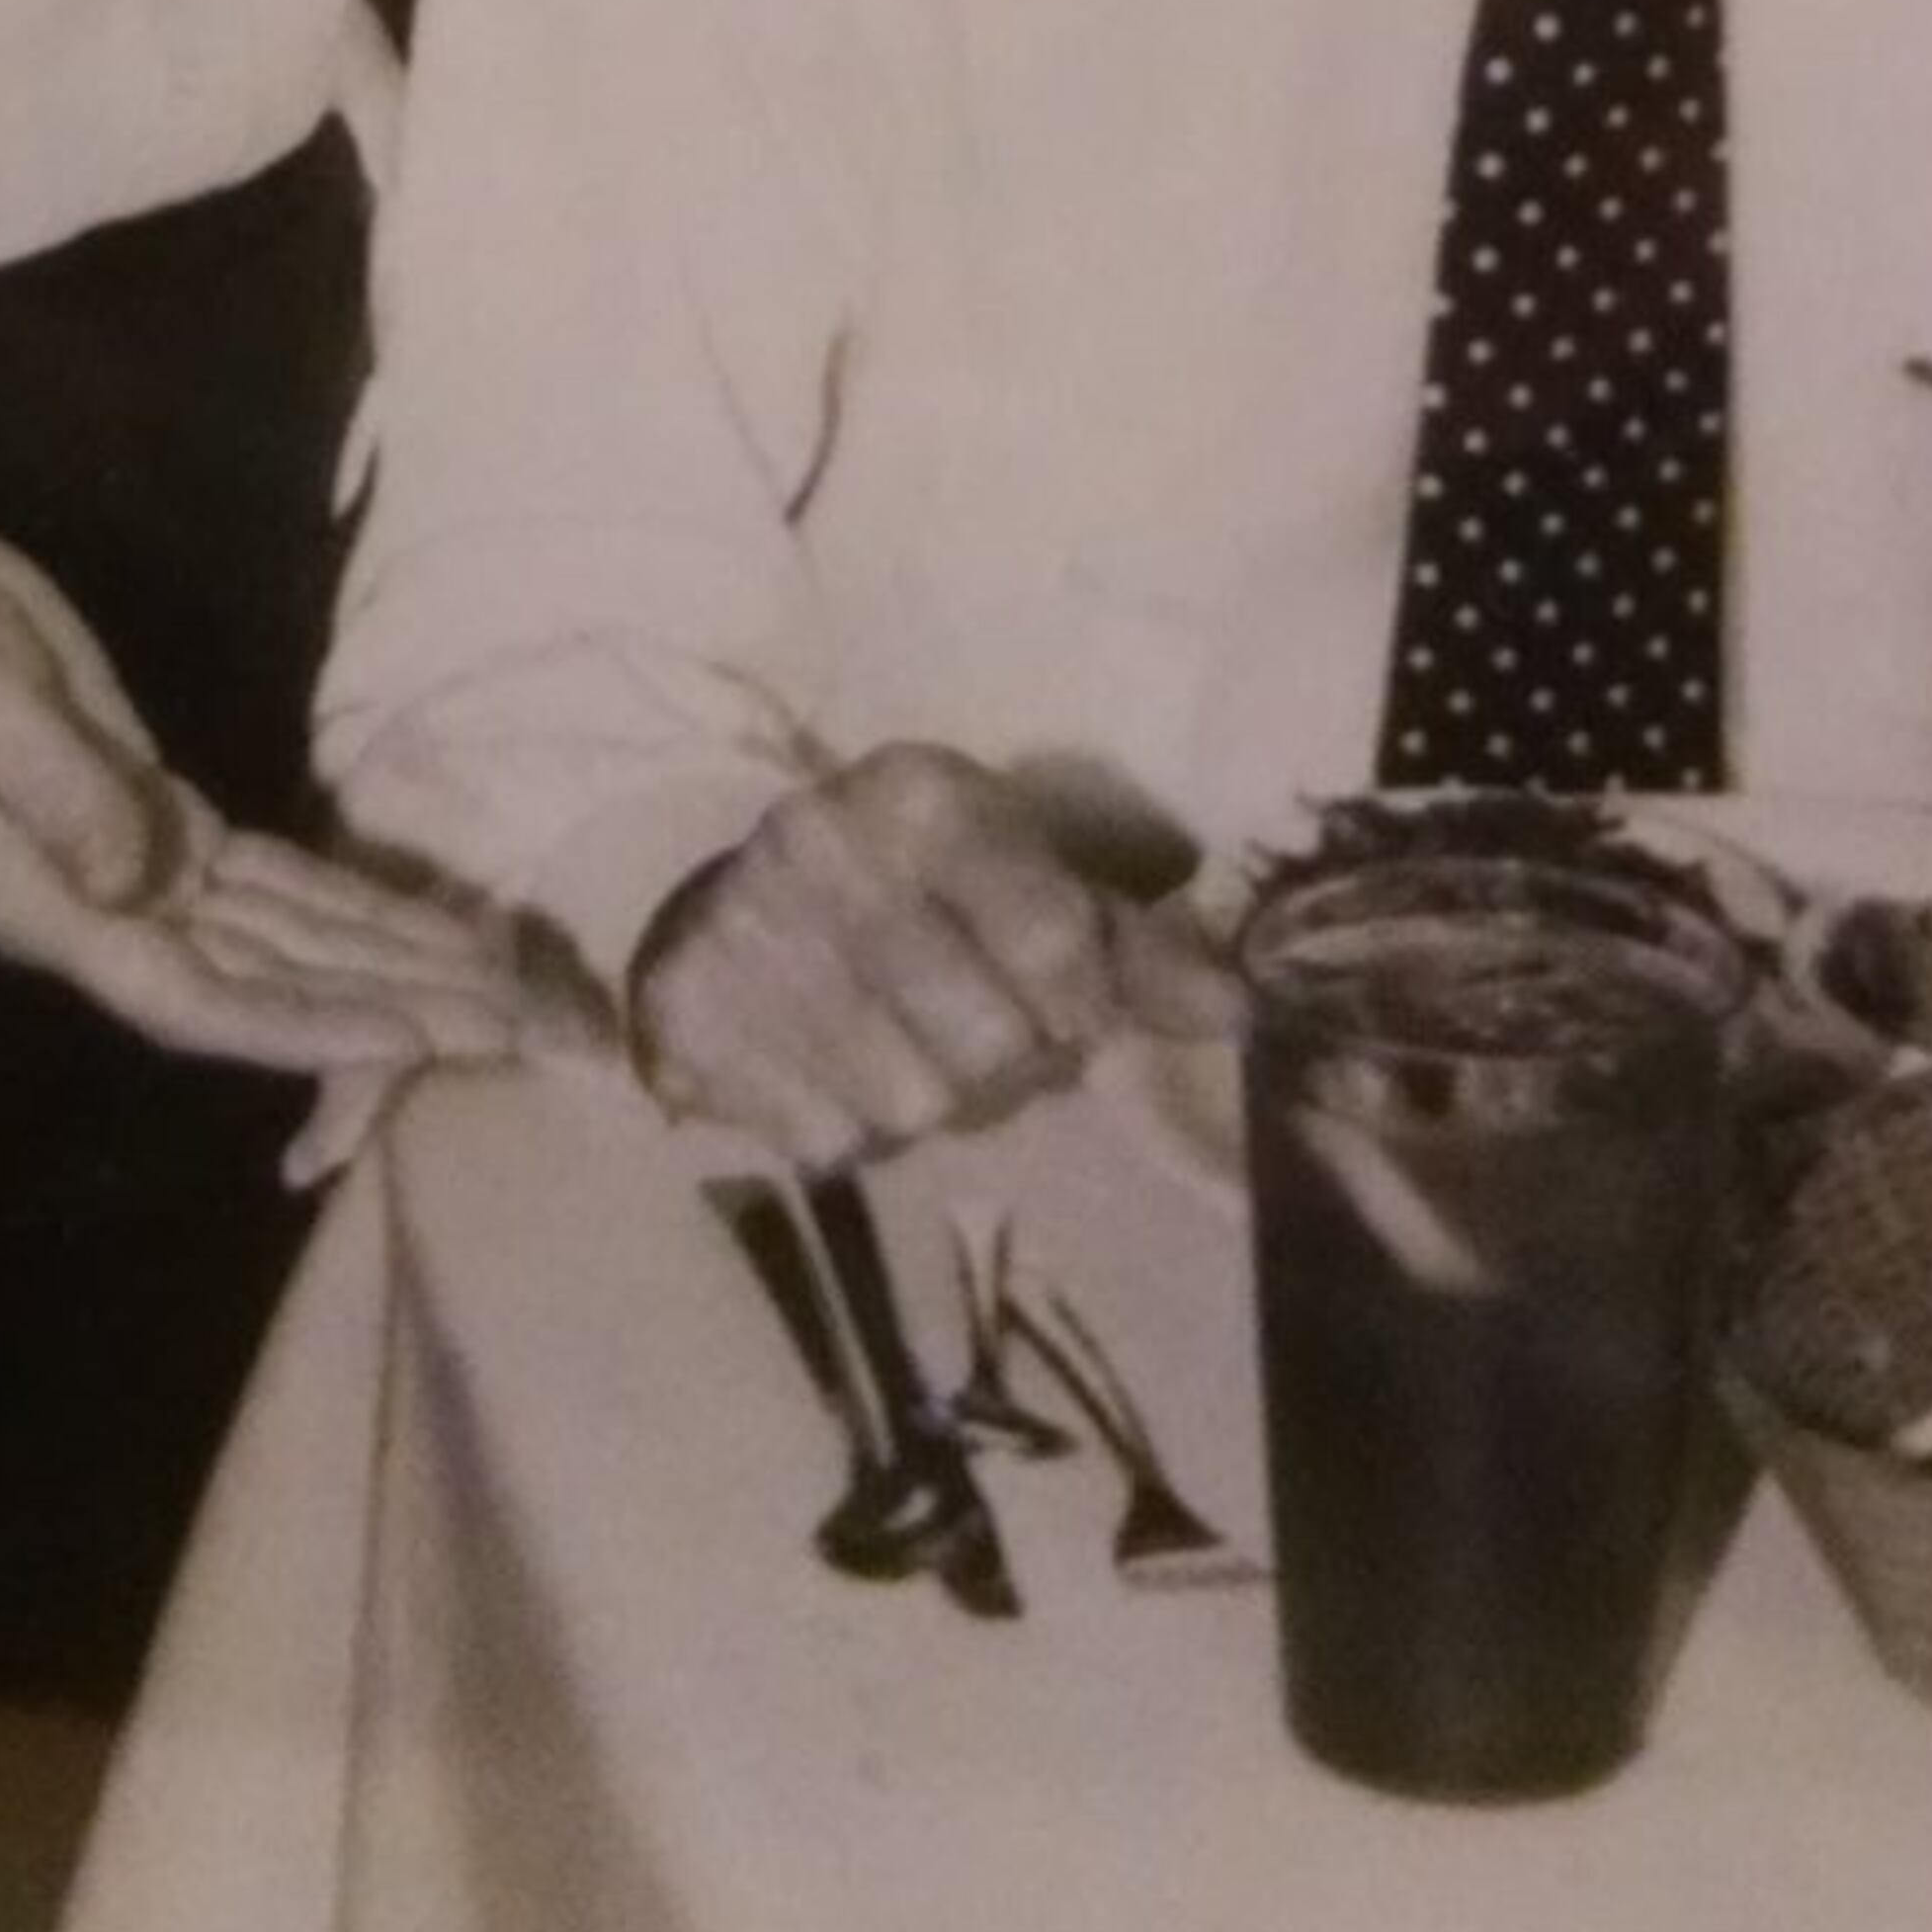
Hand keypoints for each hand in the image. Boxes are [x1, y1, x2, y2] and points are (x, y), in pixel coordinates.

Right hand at [0, 509, 554, 1075]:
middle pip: (263, 985)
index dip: (308, 1027)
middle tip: (510, 1036)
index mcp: (51, 908)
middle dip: (383, 1011)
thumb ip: (61, 792)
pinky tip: (408, 926)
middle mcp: (99, 910)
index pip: (200, 997)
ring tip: (490, 995)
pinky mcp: (150, 812)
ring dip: (381, 965)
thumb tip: (147, 882)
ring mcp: (126, 866)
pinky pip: (265, 881)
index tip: (417, 1042)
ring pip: (278, 938)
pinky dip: (339, 902)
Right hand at [627, 743, 1163, 1168]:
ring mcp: (745, 928)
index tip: (1070, 1008)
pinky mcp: (689, 1011)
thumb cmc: (918, 895)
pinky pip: (824, 1138)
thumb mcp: (1024, 884)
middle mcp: (822, 843)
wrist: (725, 904)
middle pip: (988, 1043)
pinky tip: (828, 1065)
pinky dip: (843, 1125)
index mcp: (921, 793)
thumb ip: (1133, 952)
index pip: (1056, 940)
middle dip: (1000, 1059)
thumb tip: (1242, 1013)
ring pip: (908, 1102)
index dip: (1082, 1002)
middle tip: (972, 1027)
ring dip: (923, 1099)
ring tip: (900, 1044)